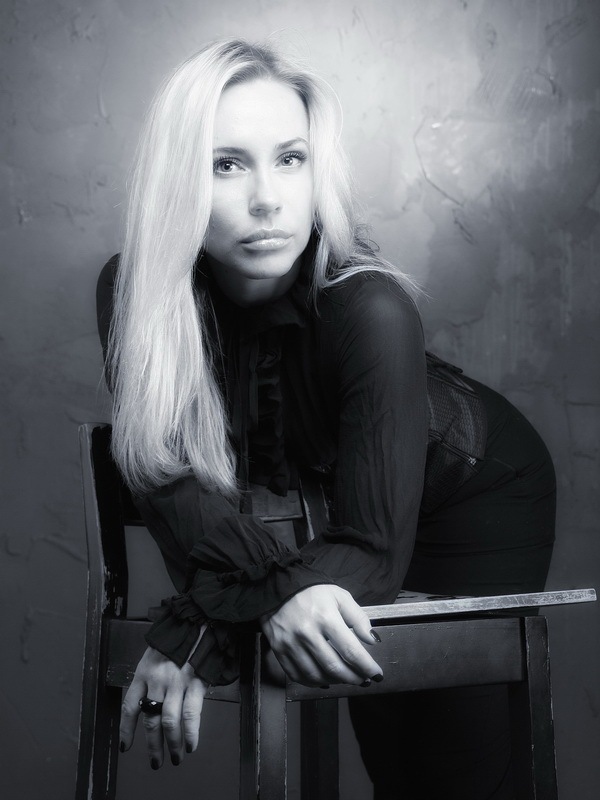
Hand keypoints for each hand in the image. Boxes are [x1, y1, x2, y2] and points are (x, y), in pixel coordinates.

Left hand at [120, 646, 206, 768]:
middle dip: (152, 745)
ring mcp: (176, 682)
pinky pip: (191, 714)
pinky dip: (191, 733)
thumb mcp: (156, 652)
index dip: (127, 730)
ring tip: (175, 756)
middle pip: (150, 719)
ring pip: (169, 722)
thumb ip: (152, 675)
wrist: (197, 618)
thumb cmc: (178, 635)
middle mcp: (157, 680)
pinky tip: (191, 743)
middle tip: (156, 761)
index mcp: (144, 672)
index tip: (126, 746)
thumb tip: (151, 700)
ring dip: (171, 744)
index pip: (130, 706)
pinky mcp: (195, 682)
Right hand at [260, 585, 381, 686]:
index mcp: (325, 617)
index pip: (351, 650)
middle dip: (354, 678)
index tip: (376, 674)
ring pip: (317, 675)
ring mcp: (291, 643)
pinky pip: (297, 675)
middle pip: (335, 667)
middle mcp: (307, 633)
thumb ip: (358, 618)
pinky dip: (313, 682)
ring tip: (346, 678)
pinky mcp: (279, 650)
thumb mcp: (340, 596)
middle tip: (364, 680)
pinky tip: (325, 679)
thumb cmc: (312, 591)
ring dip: (336, 682)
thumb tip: (371, 640)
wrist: (279, 586)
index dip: (366, 667)